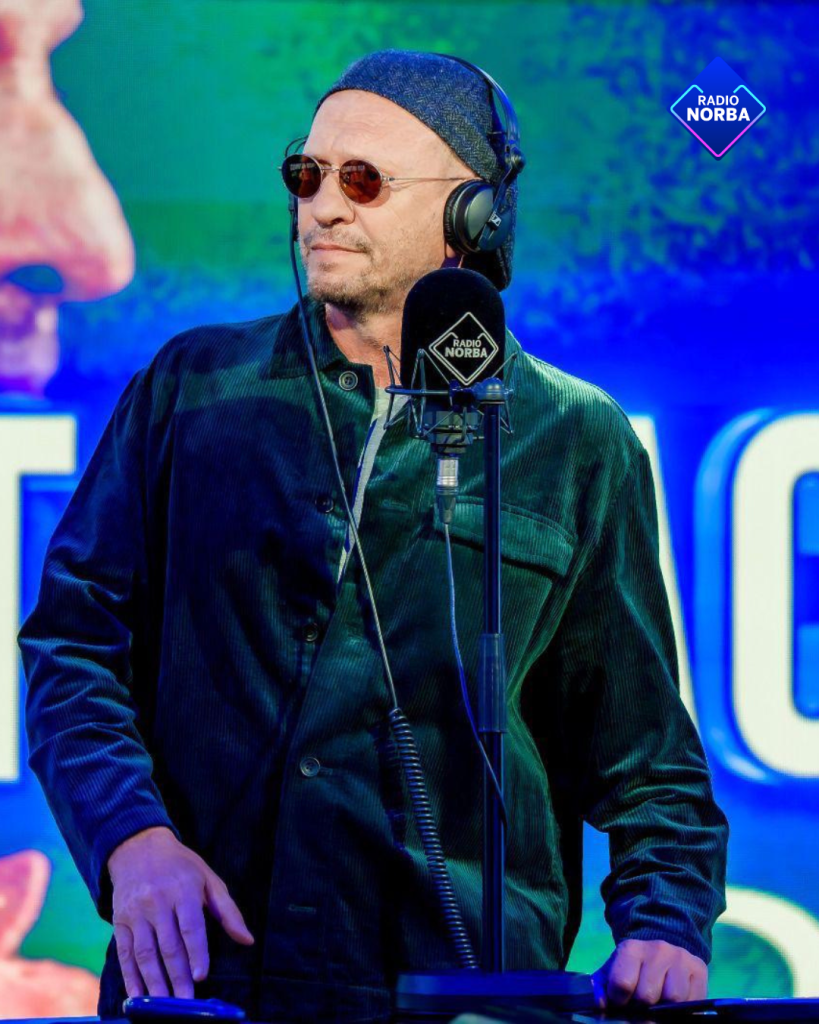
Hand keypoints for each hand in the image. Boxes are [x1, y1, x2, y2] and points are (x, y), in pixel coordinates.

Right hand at [107, 826, 254, 998]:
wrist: (138, 848)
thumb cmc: (181, 866)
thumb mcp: (208, 879)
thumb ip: (228, 911)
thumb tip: (248, 940)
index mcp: (184, 889)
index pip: (191, 926)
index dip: (196, 952)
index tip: (201, 976)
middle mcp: (158, 901)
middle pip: (168, 944)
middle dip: (177, 976)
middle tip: (185, 1002)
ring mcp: (136, 912)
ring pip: (145, 952)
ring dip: (154, 981)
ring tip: (163, 1004)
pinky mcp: (119, 921)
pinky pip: (124, 953)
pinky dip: (130, 976)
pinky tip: (137, 995)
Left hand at [591, 938, 707, 1008]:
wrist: (662, 951)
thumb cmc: (633, 967)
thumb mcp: (613, 972)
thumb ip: (602, 987)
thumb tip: (601, 1005)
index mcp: (631, 948)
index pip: (622, 984)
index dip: (620, 1000)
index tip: (621, 1001)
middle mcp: (658, 949)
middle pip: (648, 995)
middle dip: (642, 1006)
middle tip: (641, 1004)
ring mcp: (680, 958)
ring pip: (673, 998)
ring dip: (665, 1007)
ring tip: (658, 1001)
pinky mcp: (699, 969)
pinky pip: (693, 1000)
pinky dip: (683, 1007)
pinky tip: (674, 1002)